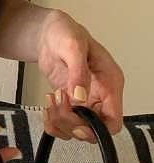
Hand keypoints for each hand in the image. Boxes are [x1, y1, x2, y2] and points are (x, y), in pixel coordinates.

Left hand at [36, 10, 124, 143]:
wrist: (48, 34)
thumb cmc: (65, 33)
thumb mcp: (73, 47)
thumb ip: (78, 73)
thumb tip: (80, 98)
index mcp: (110, 83)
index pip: (113, 120)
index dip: (97, 129)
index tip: (78, 124)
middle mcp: (101, 95)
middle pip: (93, 129)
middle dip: (72, 122)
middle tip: (60, 103)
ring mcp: (85, 101)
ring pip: (77, 129)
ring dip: (60, 121)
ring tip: (53, 99)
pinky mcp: (70, 104)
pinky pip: (63, 125)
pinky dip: (52, 121)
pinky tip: (49, 105)